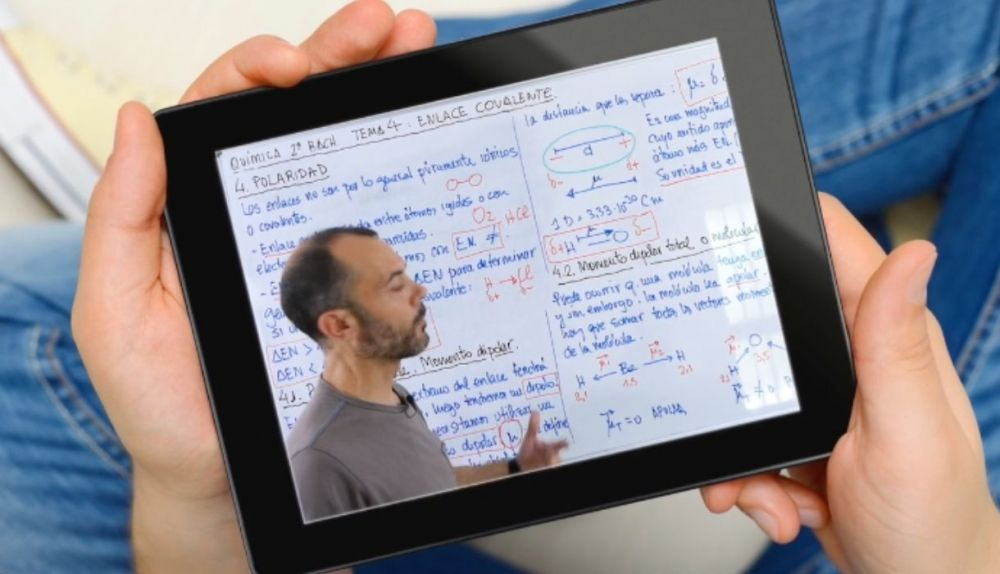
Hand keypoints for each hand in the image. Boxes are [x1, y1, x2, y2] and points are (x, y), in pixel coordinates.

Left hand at [71, 2, 435, 571]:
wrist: (228, 471)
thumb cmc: (166, 404)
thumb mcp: (118, 312)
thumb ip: (122, 217)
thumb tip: (136, 124)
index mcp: (188, 204)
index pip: (221, 110)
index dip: (259, 69)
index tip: (296, 65)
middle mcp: (247, 207)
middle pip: (292, 110)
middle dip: (339, 54)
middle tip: (386, 26)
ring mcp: (300, 234)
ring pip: (337, 142)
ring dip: (374, 87)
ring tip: (411, 48)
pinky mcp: (342, 269)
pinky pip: (370, 202)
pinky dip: (397, 159)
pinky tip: (419, 129)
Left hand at [517, 411, 569, 470]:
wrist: (520, 465)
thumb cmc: (527, 451)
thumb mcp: (529, 439)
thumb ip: (533, 427)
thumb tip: (535, 411)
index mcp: (550, 448)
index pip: (559, 445)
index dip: (564, 443)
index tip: (567, 442)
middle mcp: (552, 456)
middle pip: (558, 456)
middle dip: (554, 456)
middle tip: (549, 453)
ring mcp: (550, 464)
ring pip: (556, 463)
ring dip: (551, 462)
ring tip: (542, 463)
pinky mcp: (546, 469)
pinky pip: (552, 467)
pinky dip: (548, 467)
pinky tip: (541, 466)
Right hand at [700, 193, 999, 572]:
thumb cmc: (933, 525)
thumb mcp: (908, 436)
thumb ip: (898, 346)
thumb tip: (913, 252)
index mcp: (890, 337)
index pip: (836, 245)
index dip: (784, 222)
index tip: (727, 228)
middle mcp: (859, 359)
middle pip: (767, 322)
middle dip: (738, 372)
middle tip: (740, 414)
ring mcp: (827, 400)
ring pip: (746, 390)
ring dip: (745, 449)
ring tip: (772, 491)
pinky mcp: (803, 438)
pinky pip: (748, 439)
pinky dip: (750, 480)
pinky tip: (780, 507)